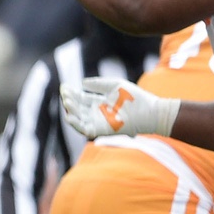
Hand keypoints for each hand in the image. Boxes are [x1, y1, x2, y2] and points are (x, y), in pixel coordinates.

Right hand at [60, 75, 180, 138]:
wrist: (150, 111)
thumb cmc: (135, 97)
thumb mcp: (114, 85)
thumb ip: (98, 84)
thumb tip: (82, 83)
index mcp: (98, 102)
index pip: (79, 98)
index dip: (71, 93)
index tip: (64, 87)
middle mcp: (96, 113)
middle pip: (76, 108)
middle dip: (69, 101)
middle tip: (65, 94)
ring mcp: (98, 122)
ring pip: (78, 118)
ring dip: (70, 111)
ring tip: (67, 102)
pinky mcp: (101, 130)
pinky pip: (84, 129)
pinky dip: (76, 125)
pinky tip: (69, 116)